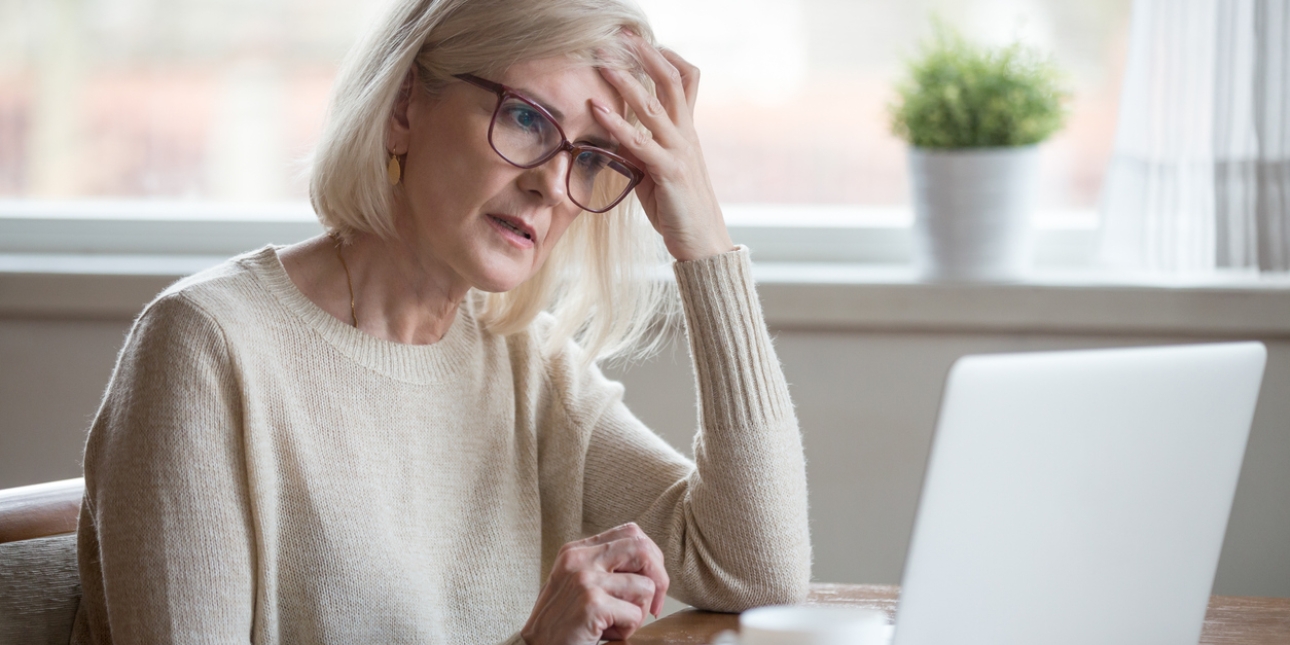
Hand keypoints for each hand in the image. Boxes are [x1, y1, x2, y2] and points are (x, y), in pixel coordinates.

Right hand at [521, 523, 669, 644]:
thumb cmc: (563, 623)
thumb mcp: (579, 585)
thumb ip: (606, 568)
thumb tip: (652, 564)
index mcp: (577, 550)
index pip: (631, 533)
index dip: (652, 558)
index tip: (651, 584)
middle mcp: (579, 559)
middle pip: (643, 549)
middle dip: (659, 578)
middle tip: (655, 605)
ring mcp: (584, 579)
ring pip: (645, 587)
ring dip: (639, 613)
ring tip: (615, 625)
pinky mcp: (591, 603)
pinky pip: (636, 615)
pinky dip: (628, 630)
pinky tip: (605, 634)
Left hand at [592, 33, 733, 261]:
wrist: (702, 242)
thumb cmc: (677, 208)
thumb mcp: (655, 172)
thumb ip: (639, 149)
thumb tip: (614, 134)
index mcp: (687, 132)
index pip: (685, 81)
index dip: (667, 57)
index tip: (643, 41)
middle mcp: (687, 135)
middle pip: (671, 82)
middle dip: (645, 55)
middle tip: (621, 35)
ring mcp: (680, 151)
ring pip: (654, 106)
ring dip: (626, 81)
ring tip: (603, 63)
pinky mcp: (669, 172)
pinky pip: (640, 142)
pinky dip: (617, 124)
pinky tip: (597, 111)